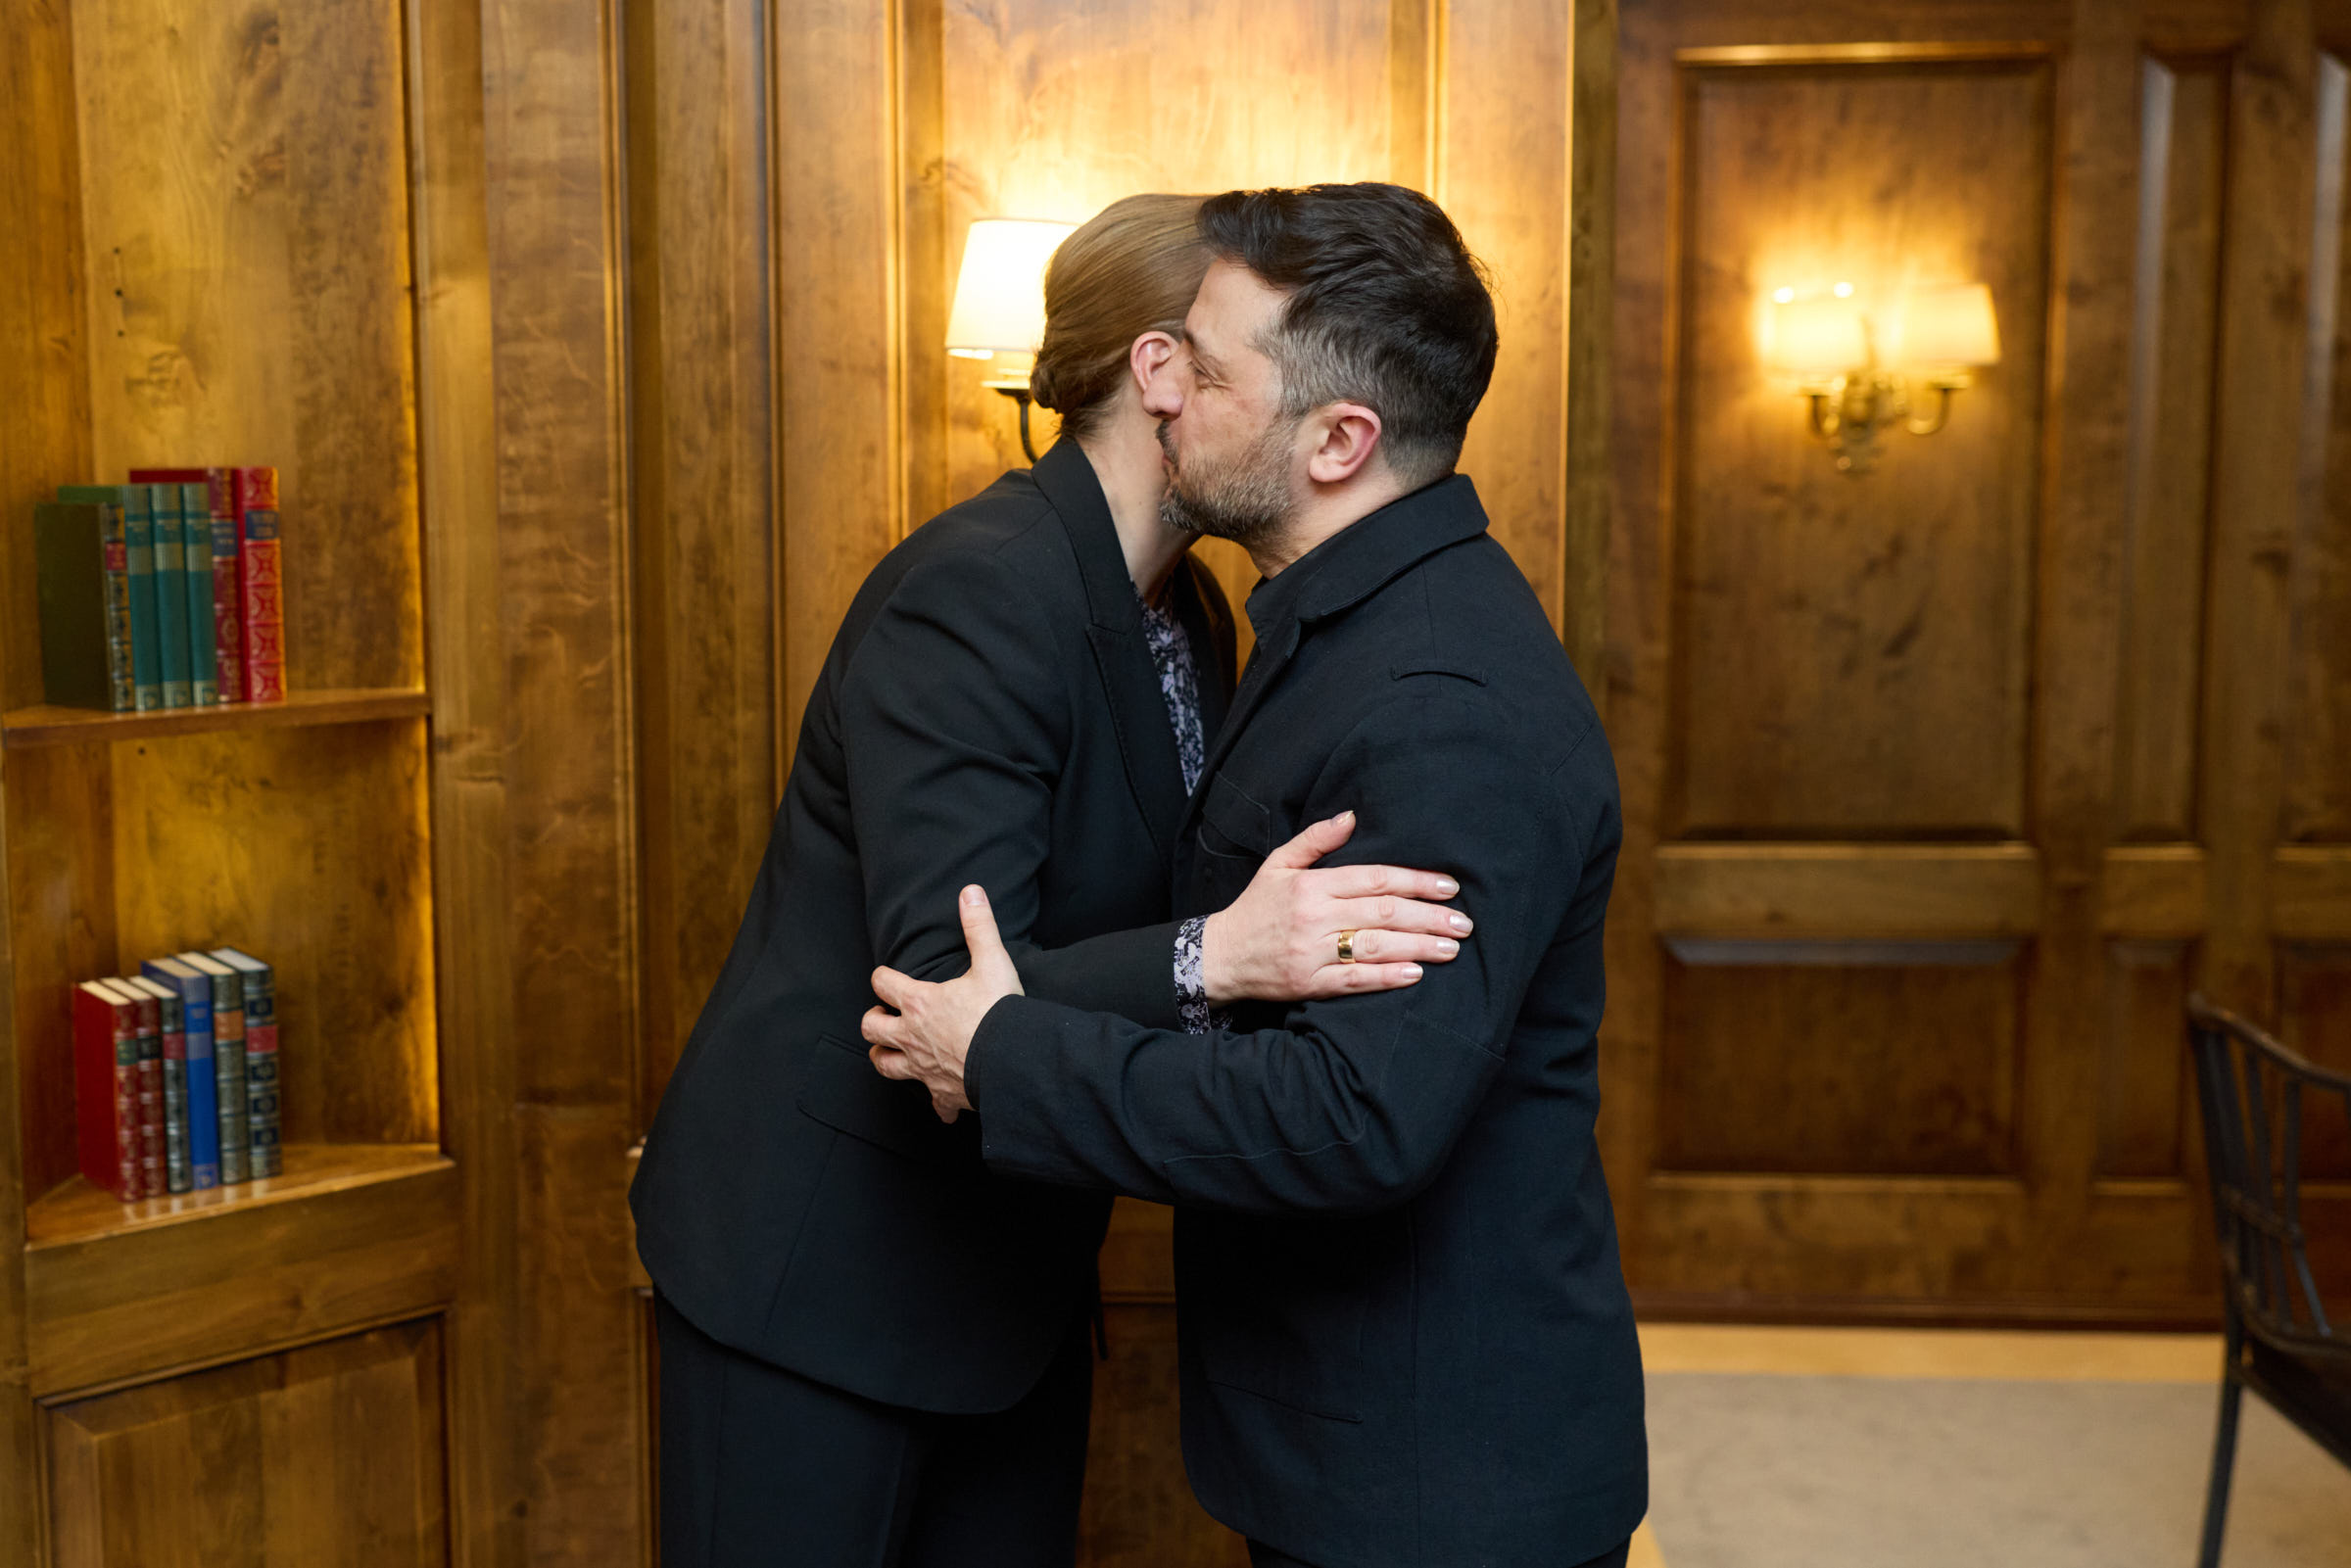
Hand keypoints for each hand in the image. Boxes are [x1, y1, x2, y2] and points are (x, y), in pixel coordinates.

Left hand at [863, 885, 1025, 1121]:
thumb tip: (970, 891)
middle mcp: (912, 1037)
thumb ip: (979, 926)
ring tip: (890, 1052)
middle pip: (872, 1030)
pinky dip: (936, 1103)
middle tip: (883, 1016)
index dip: (882, 978)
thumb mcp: (992, 962)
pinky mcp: (942, 1093)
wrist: (1012, 1062)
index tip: (887, 977)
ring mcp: (924, 1069)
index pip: (883, 984)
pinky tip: (941, 1102)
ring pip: (885, 1066)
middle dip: (873, 1021)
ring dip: (884, 1058)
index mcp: (920, 1003)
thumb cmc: (998, 1013)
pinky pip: (933, 1104)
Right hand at [1201, 811, 1472, 1004]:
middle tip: (1463, 922)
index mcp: (1311, 884)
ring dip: (1418, 946)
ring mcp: (1311, 951)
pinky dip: (1386, 978)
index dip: (1416, 881)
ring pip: (1375, 946)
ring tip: (1451, 948)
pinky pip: (1353, 980)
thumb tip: (1352, 817)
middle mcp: (1314, 916)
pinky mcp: (1309, 983)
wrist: (1219, 956)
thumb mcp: (1278, 865)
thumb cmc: (1255, 909)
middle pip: (1383, 912)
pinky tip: (1415, 974)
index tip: (1450, 887)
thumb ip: (1316, 841)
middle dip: (1429, 916)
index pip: (1375, 879)